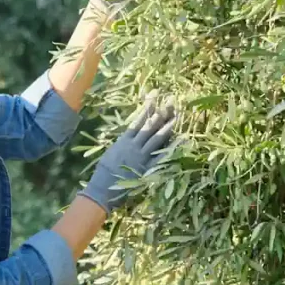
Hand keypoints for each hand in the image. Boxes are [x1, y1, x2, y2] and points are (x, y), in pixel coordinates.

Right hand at [79, 96, 178, 215]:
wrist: (102, 188)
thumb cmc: (103, 172)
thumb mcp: (111, 153)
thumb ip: (122, 143)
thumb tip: (130, 135)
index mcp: (123, 140)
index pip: (137, 120)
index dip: (147, 108)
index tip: (154, 96)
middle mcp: (133, 145)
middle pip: (149, 126)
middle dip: (159, 113)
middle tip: (170, 101)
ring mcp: (141, 156)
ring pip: (156, 138)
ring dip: (167, 127)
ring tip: (177, 117)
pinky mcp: (146, 168)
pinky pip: (162, 156)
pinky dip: (173, 148)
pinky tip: (182, 140)